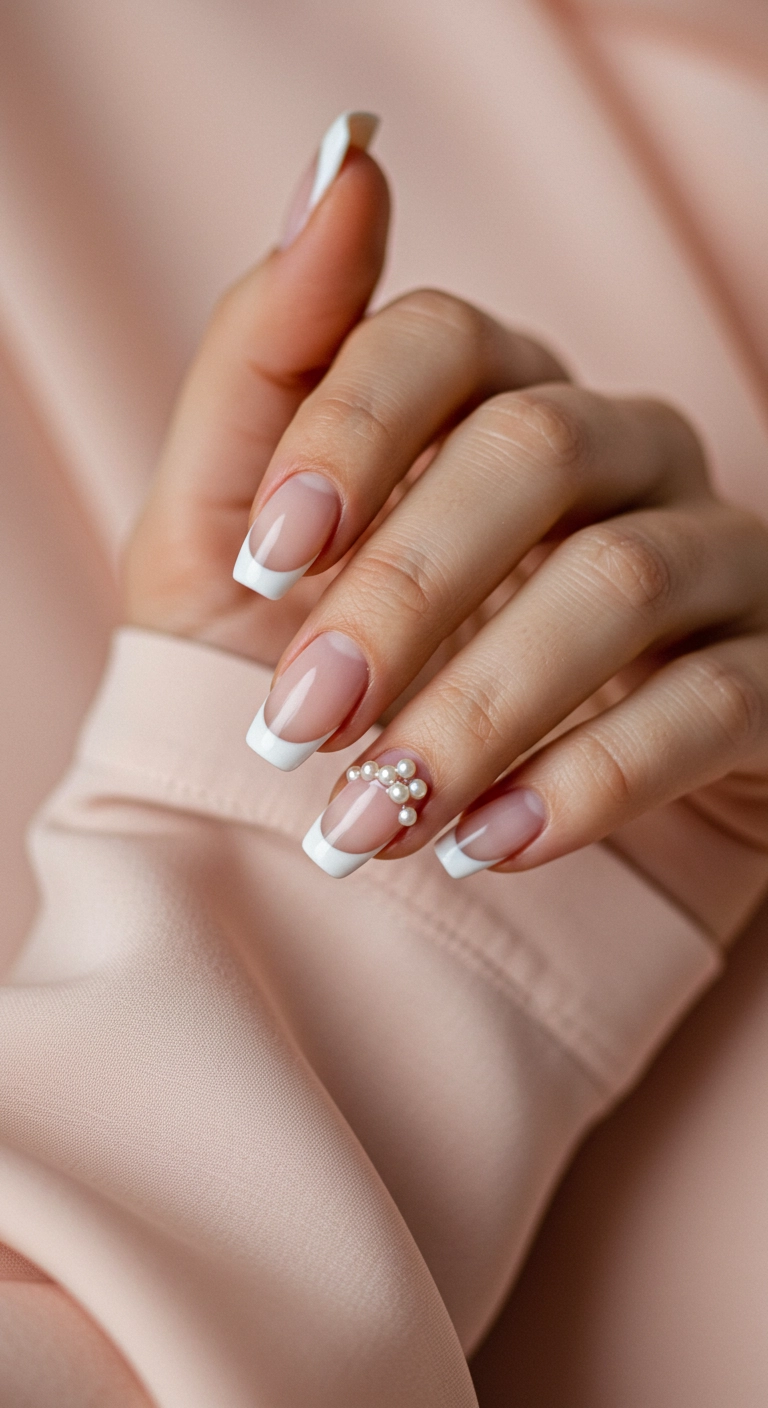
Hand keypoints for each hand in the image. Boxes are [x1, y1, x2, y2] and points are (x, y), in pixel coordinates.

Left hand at [125, 122, 767, 940]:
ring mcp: (710, 559)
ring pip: (622, 582)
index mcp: (492, 399)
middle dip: (403, 592)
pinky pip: (710, 708)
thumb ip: (266, 367)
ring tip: (371, 816)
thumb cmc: (325, 674)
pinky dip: (588, 780)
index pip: (443, 338)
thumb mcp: (235, 537)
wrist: (436, 838)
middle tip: (302, 720)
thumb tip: (339, 166)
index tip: (263, 563)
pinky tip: (487, 843)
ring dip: (479, 707)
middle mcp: (618, 453)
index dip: (349, 431)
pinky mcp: (766, 679)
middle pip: (536, 451)